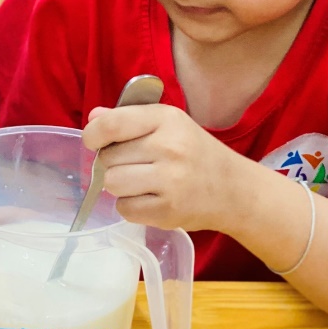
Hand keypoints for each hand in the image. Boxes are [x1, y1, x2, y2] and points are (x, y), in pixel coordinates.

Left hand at [83, 103, 238, 232]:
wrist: (234, 189)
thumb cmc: (195, 153)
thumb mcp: (168, 124)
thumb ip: (129, 118)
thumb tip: (93, 118)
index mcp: (167, 119)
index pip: (111, 124)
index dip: (93, 135)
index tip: (94, 141)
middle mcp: (169, 147)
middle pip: (108, 157)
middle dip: (113, 162)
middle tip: (136, 164)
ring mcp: (170, 181)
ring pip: (112, 183)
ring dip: (119, 185)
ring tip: (140, 182)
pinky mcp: (168, 211)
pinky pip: (124, 208)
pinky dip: (130, 206)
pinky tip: (149, 198)